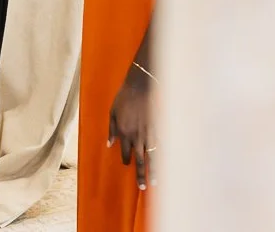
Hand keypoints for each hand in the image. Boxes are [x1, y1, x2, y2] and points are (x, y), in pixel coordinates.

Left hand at [108, 64, 155, 189]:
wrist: (142, 86)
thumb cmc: (125, 97)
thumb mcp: (112, 112)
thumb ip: (111, 129)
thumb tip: (108, 144)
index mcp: (124, 133)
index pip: (125, 152)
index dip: (126, 160)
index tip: (127, 165)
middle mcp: (137, 137)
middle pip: (140, 160)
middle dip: (141, 174)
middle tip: (143, 187)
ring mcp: (150, 134)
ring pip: (152, 157)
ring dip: (153, 171)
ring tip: (155, 183)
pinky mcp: (160, 129)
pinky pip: (162, 147)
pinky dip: (163, 158)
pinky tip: (166, 165)